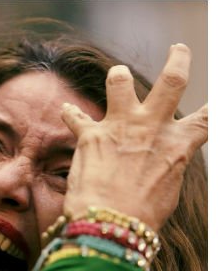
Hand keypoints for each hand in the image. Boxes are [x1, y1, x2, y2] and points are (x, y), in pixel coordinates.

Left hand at [60, 43, 207, 230]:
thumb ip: (164, 163)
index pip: (207, 120)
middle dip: (178, 60)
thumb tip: (161, 160)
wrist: (111, 222)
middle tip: (179, 49)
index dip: (212, 108)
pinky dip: (71, 113)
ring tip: (119, 73)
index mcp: (178, 145)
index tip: (213, 100)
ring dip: (119, 75)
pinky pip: (77, 115)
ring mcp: (121, 126)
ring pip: (120, 81)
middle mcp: (152, 128)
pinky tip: (67, 109)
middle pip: (172, 82)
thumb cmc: (142, 214)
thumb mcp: (167, 186)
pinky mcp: (90, 133)